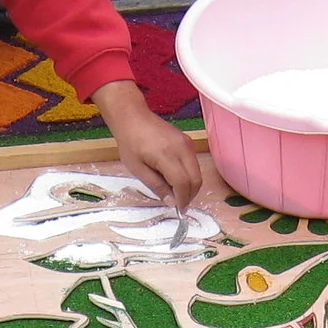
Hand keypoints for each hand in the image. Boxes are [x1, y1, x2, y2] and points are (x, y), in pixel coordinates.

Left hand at [90, 79, 200, 210]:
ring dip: (190, 185)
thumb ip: (156, 186)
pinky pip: (194, 163)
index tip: (179, 209)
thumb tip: (171, 201)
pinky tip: (176, 178)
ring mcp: (186, 143)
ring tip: (175, 191)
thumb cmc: (130, 142)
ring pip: (197, 172)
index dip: (183, 199)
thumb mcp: (137, 169)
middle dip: (190, 195)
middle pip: (196, 179)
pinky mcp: (187, 141)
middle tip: (179, 203)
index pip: (183, 183)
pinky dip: (189, 174)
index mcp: (167, 155)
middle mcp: (181, 148)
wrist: (133, 117)